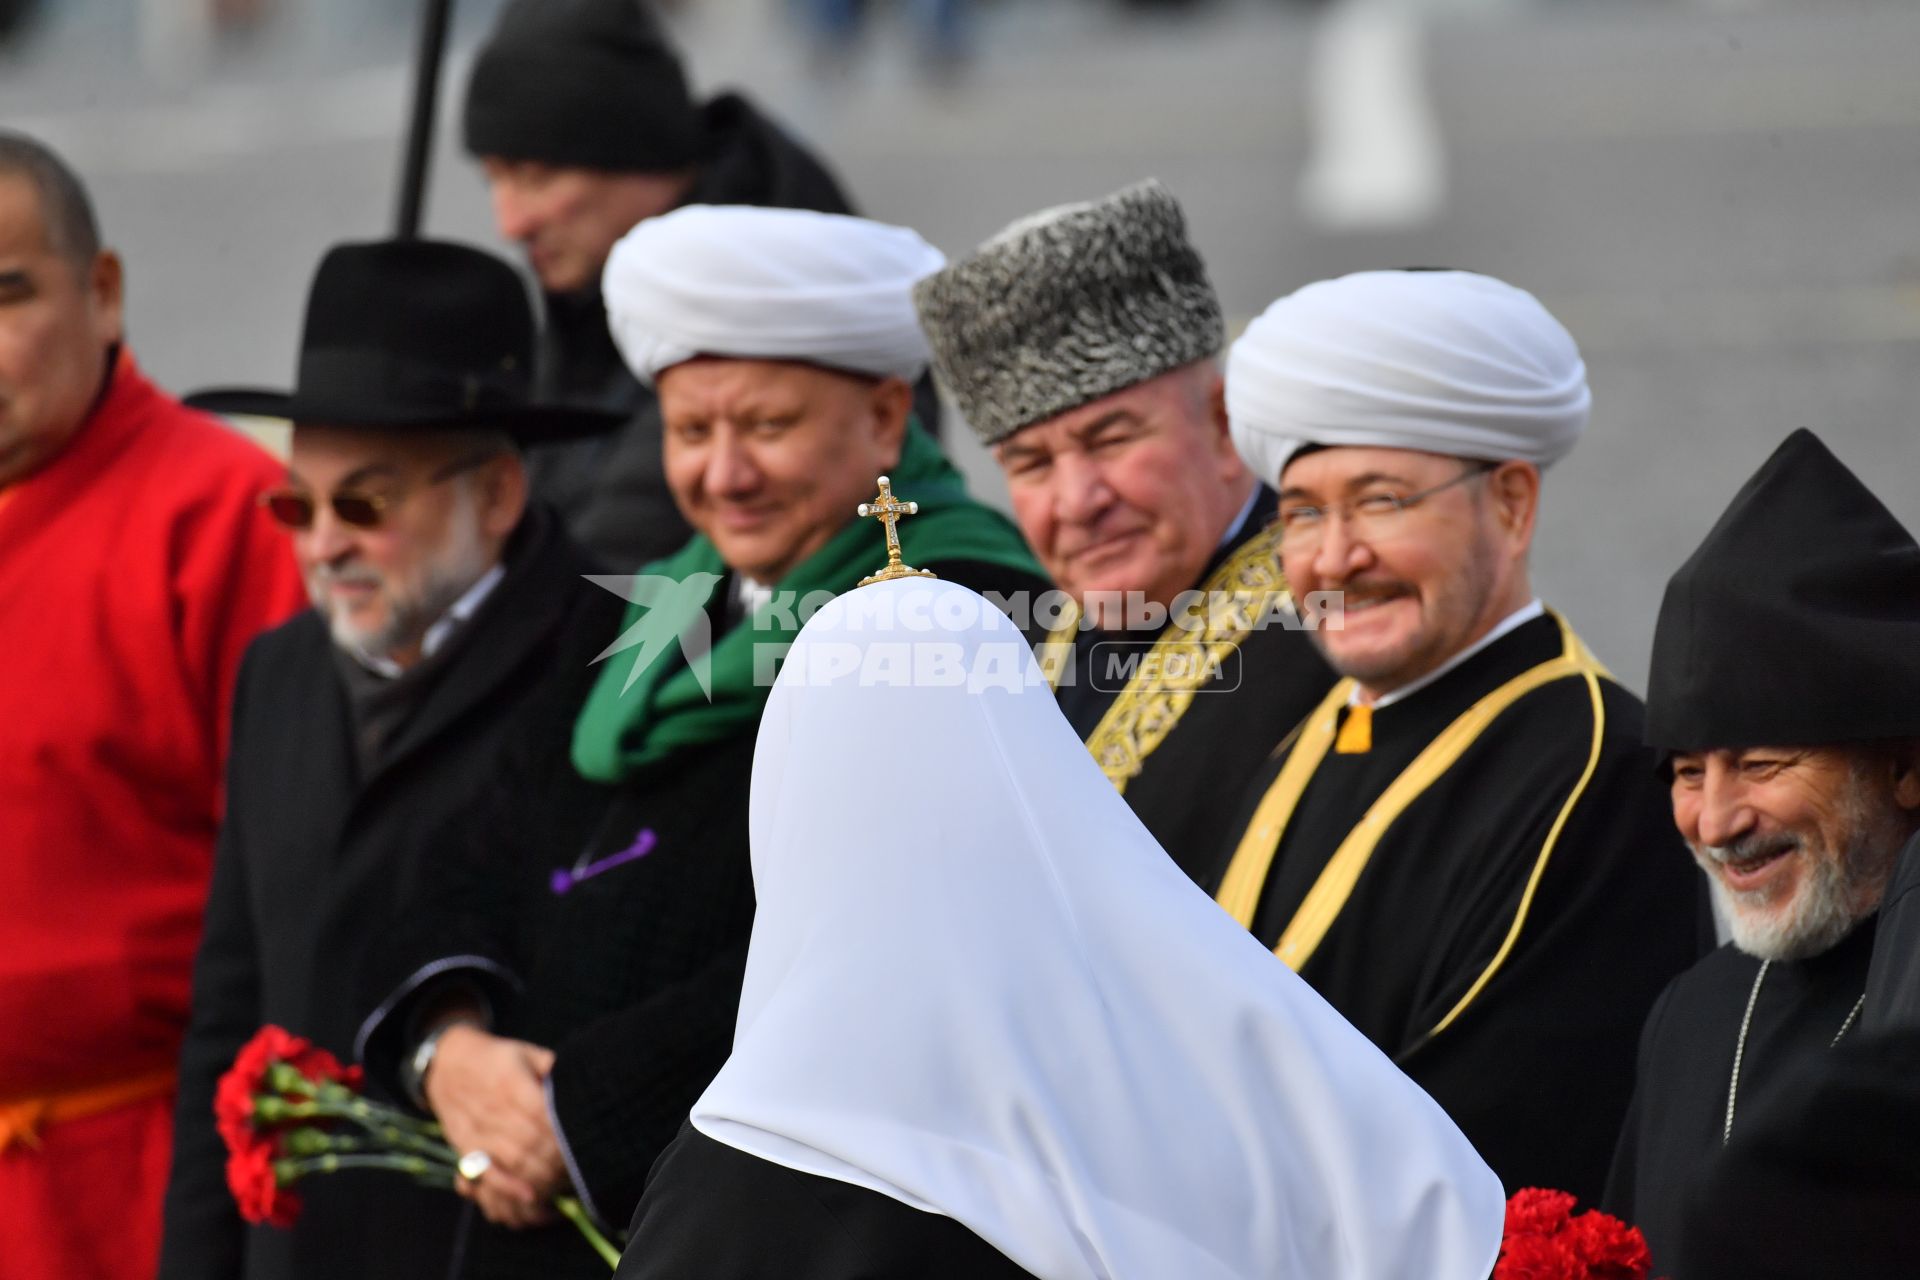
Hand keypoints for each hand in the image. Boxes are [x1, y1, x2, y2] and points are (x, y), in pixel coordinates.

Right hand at [424, 1025, 565, 1227]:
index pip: (543, 1115)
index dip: (564, 1133)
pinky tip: (530, 1198)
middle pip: (531, 1142)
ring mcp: (478, 1132)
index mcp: (511, 1083)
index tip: (583, 1142)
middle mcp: (493, 1110)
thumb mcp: (526, 1053)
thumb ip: (552, 1067)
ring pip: (514, 1161)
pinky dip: (508, 1189)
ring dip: (542, 1176)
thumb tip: (584, 1081)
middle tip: (579, 1167)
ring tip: (563, 1182)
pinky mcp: (466, 1149)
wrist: (447, 1065)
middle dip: (558, 1159)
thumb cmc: (496, 1059)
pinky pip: (486, 1176)